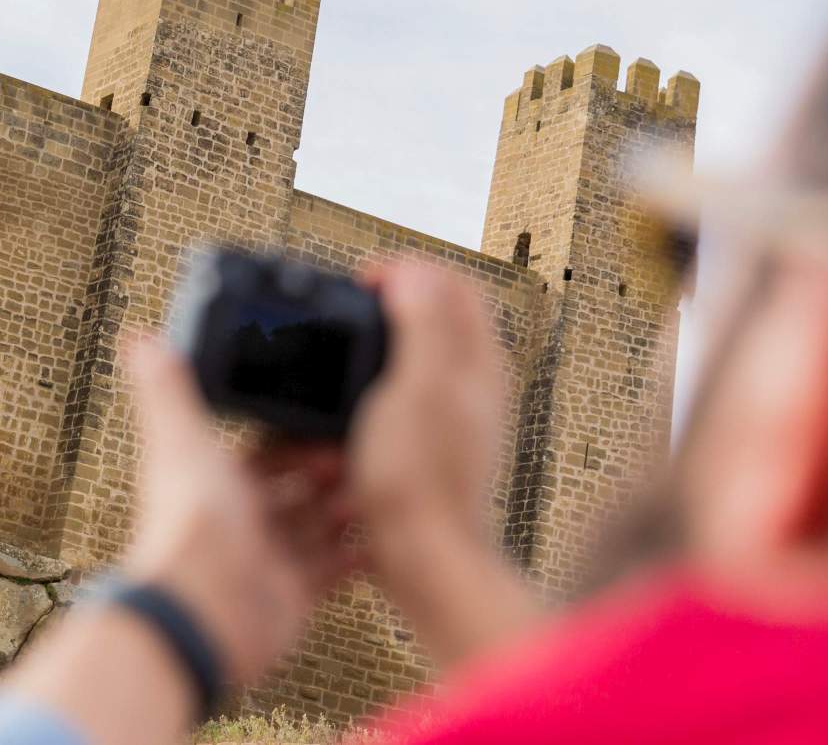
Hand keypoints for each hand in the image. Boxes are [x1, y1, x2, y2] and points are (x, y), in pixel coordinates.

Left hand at [120, 338, 358, 686]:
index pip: (259, 454)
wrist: (206, 603)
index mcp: (212, 483)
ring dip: (343, 509)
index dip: (292, 439)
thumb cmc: (188, 519)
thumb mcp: (182, 436)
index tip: (326, 422)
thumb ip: (168, 388)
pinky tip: (378, 540)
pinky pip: (329, 573)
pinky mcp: (289, 597)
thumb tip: (135, 336)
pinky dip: (353, 558)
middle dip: (325, 472)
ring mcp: (265, 562)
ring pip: (312, 529)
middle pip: (291, 491)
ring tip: (375, 490)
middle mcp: (237, 522)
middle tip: (360, 455)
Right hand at [347, 260, 538, 664]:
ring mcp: (457, 414)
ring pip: (424, 350)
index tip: (362, 284)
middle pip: (441, 311)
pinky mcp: (435, 444)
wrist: (423, 557)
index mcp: (478, 361)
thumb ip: (422, 325)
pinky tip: (354, 403)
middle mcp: (475, 383)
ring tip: (349, 346)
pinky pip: (409, 390)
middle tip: (354, 305)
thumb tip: (414, 273)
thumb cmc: (418, 481)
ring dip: (387, 337)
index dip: (406, 269)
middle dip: (396, 296)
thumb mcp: (414, 389)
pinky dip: (380, 380)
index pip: (454, 282)